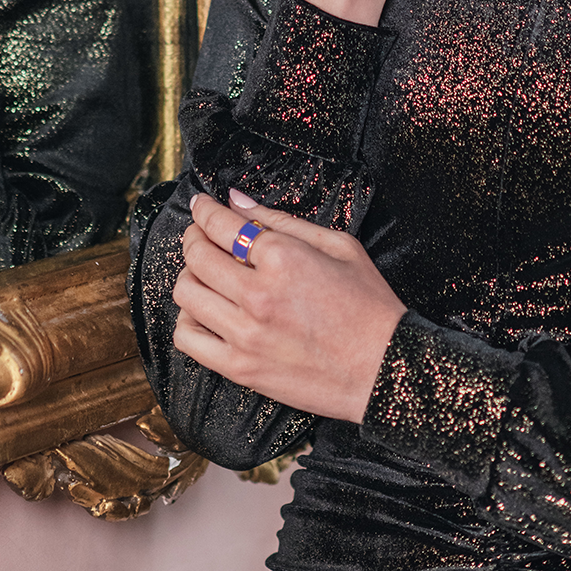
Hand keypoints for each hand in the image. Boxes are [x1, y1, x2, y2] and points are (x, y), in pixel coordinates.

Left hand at [173, 190, 405, 422]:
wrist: (384, 370)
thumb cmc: (368, 306)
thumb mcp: (337, 245)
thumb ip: (282, 219)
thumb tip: (237, 200)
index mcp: (283, 258)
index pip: (220, 224)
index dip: (203, 209)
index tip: (200, 204)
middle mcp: (258, 295)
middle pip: (197, 256)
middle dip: (194, 237)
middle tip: (202, 234)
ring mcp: (246, 335)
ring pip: (187, 294)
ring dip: (190, 276)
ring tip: (206, 274)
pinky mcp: (241, 369)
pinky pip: (188, 340)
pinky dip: (188, 321)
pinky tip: (206, 312)